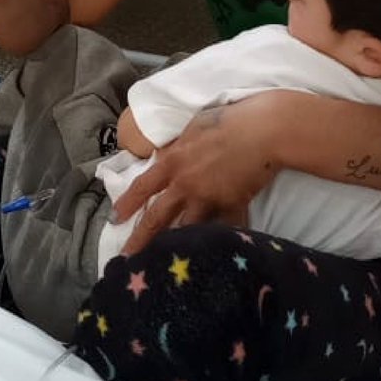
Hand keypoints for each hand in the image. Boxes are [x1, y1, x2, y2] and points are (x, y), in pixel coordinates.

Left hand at [107, 96, 283, 251]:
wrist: (265, 131)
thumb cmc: (230, 120)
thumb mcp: (194, 126)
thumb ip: (178, 146)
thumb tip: (165, 156)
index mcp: (174, 162)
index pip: (143, 187)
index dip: (126, 204)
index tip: (115, 219)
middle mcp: (186, 185)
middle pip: (157, 218)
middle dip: (139, 240)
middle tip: (127, 259)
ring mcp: (209, 199)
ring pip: (186, 229)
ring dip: (175, 245)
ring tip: (166, 261)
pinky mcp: (232, 207)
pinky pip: (223, 228)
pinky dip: (220, 240)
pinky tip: (216, 255)